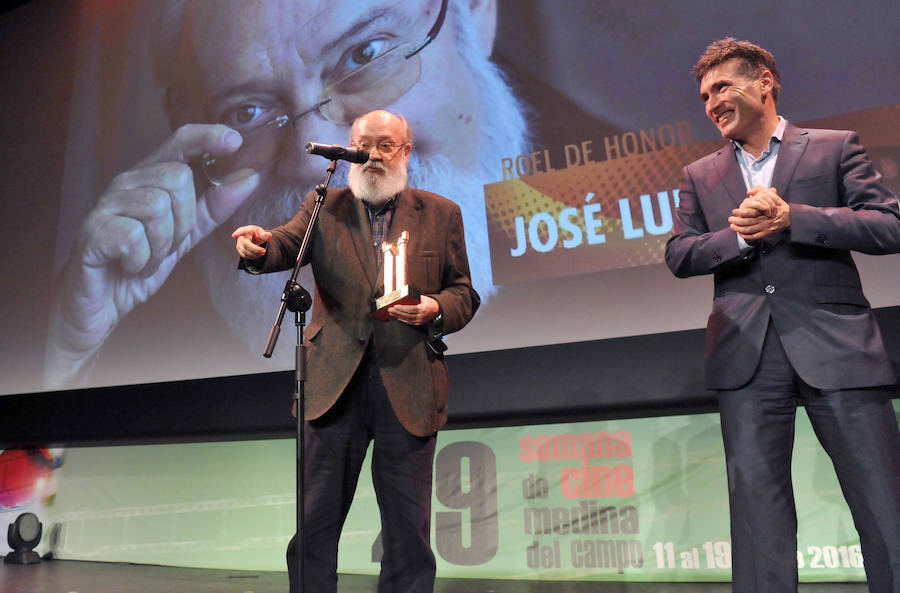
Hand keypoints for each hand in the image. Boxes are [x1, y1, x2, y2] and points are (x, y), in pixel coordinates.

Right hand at [44, 124, 260, 388]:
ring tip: (146, 258)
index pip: (180, 142)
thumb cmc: (138, 264)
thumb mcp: (186, 234)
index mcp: (150, 180)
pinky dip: (142, 260)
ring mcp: (107, 205)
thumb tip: (250, 177)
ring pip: (158, 207)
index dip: (207, 137)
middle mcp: (126, 184)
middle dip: (184, 221)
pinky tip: (129, 266)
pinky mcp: (93, 232)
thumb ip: (215, 206)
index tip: (235, 141)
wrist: (99, 306)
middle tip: (167, 246)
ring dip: (162, 245)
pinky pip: (135, 236)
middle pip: (177, 178)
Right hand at [232, 225, 271, 258]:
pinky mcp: (240, 250)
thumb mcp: (263, 233)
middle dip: (255, 249)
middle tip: (264, 251)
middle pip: (246, 245)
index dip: (237, 233)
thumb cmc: (258, 234)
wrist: (254, 239)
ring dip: (255, 254)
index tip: (234, 235)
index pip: (241, 231)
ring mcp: (239, 244)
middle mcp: (241, 237)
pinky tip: (258, 254)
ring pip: (245, 251)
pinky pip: (245, 255)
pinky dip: (253, 256)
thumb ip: (266, 235)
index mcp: (247, 230)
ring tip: (262, 252)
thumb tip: (268, 235)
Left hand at [389, 295, 439, 325]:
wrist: (437, 310)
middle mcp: (421, 316)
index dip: (402, 308)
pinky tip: (397, 317)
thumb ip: (414, 297)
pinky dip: (402, 319)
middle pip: (407, 315)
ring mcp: (420, 320)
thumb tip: (404, 296)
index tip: (395, 306)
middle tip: (390, 309)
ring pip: (407, 319)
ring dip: (398, 316)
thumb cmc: (430, 303)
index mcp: (423, 308)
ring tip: (391, 313)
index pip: (410, 309)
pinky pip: (409, 322)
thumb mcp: (423, 298)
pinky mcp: (418, 323)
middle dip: (397, 312)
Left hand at [728, 186, 790, 240]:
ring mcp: (766, 228)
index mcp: (765, 211)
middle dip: (737, 221)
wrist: (791, 218)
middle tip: (730, 219)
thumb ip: (762, 191)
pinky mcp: (767, 234)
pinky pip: (755, 236)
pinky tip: (740, 234)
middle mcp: (765, 220)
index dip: (741, 212)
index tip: (734, 211)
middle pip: (748, 222)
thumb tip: (749, 191)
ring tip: (732, 226)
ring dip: (739, 229)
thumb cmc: (780, 207)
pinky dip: (746, 236)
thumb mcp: (774, 197)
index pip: (751, 212)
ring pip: (750, 230)